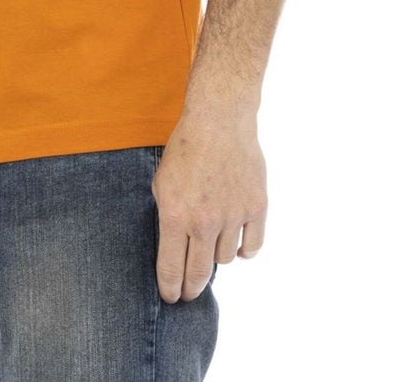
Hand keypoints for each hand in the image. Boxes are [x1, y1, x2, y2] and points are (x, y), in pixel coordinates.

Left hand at [151, 108, 266, 301]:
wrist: (219, 121)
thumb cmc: (185, 149)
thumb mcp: (161, 182)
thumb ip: (167, 217)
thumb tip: (173, 248)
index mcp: (174, 215)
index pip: (171, 269)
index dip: (170, 289)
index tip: (171, 297)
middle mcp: (204, 222)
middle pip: (199, 273)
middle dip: (191, 288)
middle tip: (189, 293)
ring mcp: (233, 216)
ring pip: (225, 259)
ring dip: (216, 256)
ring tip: (211, 242)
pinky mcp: (256, 208)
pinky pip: (252, 247)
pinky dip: (243, 249)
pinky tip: (235, 242)